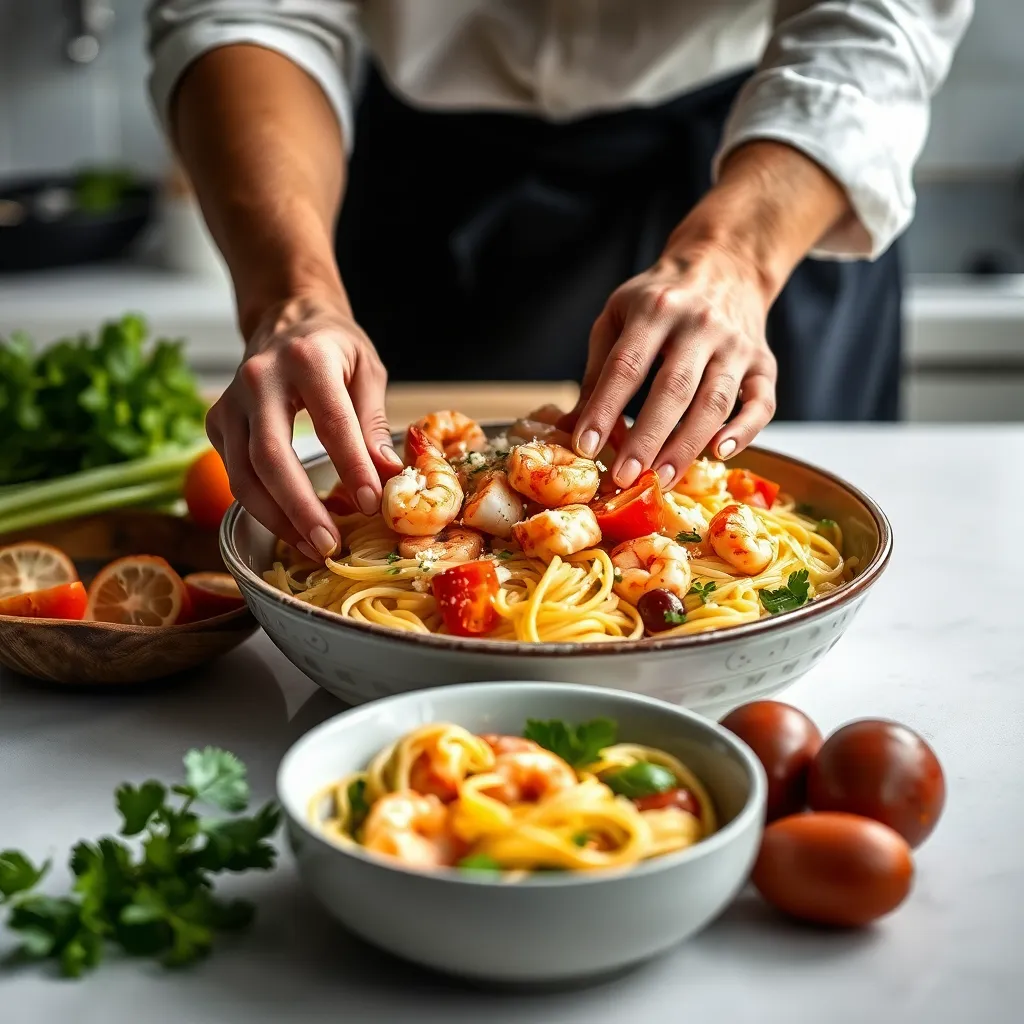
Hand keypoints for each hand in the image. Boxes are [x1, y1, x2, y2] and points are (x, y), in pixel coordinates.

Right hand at [206, 293, 402, 561]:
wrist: (285, 319)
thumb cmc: (333, 347)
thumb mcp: (367, 371)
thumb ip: (374, 423)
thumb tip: (388, 477)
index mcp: (306, 359)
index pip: (331, 423)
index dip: (351, 468)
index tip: (371, 504)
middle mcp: (259, 379)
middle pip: (271, 456)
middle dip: (300, 507)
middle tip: (328, 544)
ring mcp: (230, 402)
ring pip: (243, 474)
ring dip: (278, 519)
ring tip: (314, 547)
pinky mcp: (217, 423)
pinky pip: (235, 475)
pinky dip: (262, 508)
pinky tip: (292, 528)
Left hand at [568, 240, 776, 489]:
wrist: (725, 265)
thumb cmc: (659, 300)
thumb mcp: (617, 318)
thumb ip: (598, 373)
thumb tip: (573, 430)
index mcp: (656, 309)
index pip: (627, 366)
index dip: (604, 409)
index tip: (586, 447)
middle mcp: (700, 325)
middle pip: (674, 389)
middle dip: (648, 438)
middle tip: (625, 477)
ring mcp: (736, 345)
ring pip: (716, 401)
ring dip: (688, 445)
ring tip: (661, 479)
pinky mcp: (763, 363)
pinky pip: (761, 403)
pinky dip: (744, 431)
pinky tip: (720, 453)